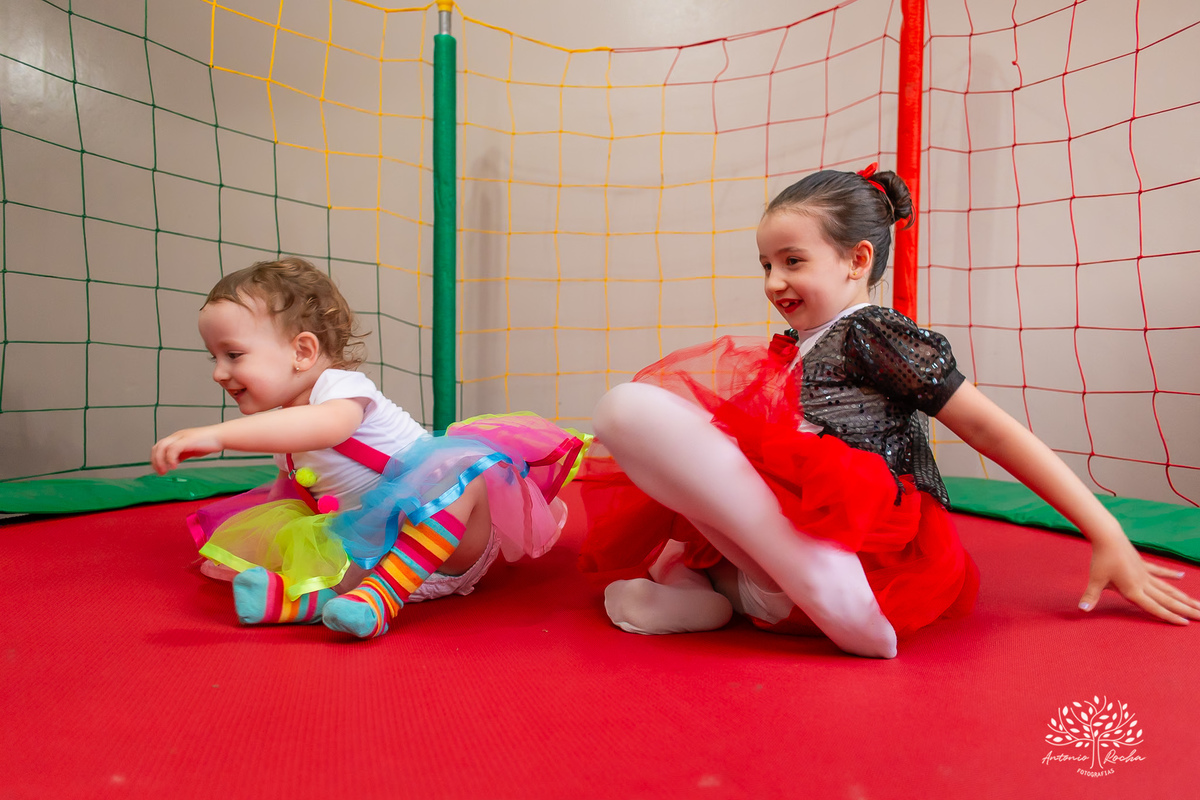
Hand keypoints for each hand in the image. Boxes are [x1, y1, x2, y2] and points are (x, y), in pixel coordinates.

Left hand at [151, 426, 223, 474]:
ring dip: (161, 461)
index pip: (159, 447)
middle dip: (156, 461)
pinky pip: (173, 449)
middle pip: (157, 447)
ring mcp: (181, 437)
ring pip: (162, 447)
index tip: (159, 470)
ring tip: (165, 471)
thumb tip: (173, 462)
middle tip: (160, 473)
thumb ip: (182, 454)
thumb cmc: (209, 443)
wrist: (221, 436)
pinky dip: (170, 459)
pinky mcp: (187, 440)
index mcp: (177, 438)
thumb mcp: (191, 450)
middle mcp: (177, 436)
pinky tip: (175, 466)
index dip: (156, 459)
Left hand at [1079, 535, 1199, 624]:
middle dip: (1186, 609)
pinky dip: (1171, 575)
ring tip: (1199, 604)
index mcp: (1133, 591)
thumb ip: (1090, 596)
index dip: (1170, 616)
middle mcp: (1144, 584)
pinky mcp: (1144, 564)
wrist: (1108, 538)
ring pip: (1169, 588)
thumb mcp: (1095, 580)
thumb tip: (1082, 609)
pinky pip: (1160, 572)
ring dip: (1184, 597)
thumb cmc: (1101, 560)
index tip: (1186, 623)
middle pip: (1168, 600)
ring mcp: (1146, 574)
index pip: (1155, 608)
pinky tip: (1182, 577)